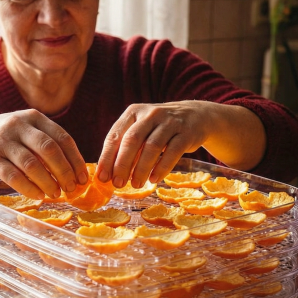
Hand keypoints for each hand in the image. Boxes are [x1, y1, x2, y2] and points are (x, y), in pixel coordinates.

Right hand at [0, 109, 88, 198]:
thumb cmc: (4, 138)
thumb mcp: (24, 130)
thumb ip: (45, 143)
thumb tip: (74, 170)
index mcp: (33, 117)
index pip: (62, 137)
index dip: (75, 159)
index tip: (83, 177)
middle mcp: (18, 125)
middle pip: (49, 149)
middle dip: (64, 171)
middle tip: (72, 188)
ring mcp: (2, 141)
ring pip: (31, 164)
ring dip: (47, 182)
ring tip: (56, 194)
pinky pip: (13, 176)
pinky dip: (28, 188)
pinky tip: (38, 195)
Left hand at [96, 101, 215, 187]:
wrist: (195, 116)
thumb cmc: (160, 128)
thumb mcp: (141, 129)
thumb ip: (126, 146)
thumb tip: (109, 174)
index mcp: (134, 112)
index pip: (115, 135)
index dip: (107, 158)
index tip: (102, 177)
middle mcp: (150, 114)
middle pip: (132, 140)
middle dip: (123, 164)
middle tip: (118, 184)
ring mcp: (170, 122)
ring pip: (152, 147)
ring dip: (142, 169)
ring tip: (136, 184)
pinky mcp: (186, 133)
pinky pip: (172, 152)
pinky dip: (162, 168)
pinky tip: (154, 179)